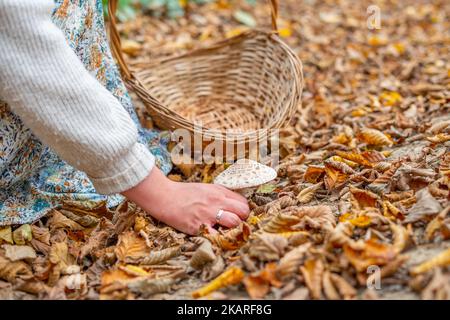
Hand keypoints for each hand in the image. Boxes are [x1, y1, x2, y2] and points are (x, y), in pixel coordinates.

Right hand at [121, 167, 249, 234]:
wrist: (165, 197)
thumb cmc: (185, 193)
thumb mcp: (206, 188)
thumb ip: (221, 195)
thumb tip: (235, 204)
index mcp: (219, 192)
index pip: (243, 202)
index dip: (243, 211)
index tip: (238, 216)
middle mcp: (216, 202)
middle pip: (243, 212)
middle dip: (243, 220)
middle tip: (236, 225)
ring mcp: (208, 215)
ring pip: (234, 223)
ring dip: (233, 229)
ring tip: (226, 231)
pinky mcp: (198, 227)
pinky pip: (216, 236)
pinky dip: (219, 239)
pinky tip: (215, 237)